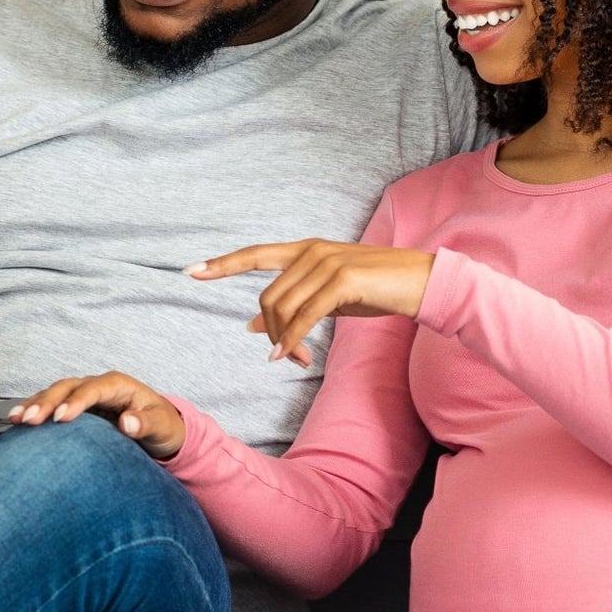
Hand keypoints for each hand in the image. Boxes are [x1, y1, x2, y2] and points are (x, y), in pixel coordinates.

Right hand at [10, 372, 186, 459]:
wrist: (159, 429)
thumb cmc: (162, 425)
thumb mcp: (161, 426)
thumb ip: (146, 424)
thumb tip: (128, 423)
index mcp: (118, 385)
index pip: (94, 389)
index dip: (76, 402)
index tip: (61, 419)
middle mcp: (98, 386)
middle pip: (68, 387)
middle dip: (47, 401)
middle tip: (30, 420)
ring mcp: (85, 395)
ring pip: (55, 393)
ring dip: (35, 404)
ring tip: (16, 419)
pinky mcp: (76, 408)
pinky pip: (52, 405)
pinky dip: (34, 410)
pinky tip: (16, 421)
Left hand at [187, 240, 434, 364]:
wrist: (421, 283)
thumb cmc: (375, 290)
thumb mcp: (327, 300)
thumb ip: (292, 306)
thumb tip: (251, 325)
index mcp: (305, 250)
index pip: (255, 255)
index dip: (222, 264)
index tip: (190, 271)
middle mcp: (311, 251)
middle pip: (267, 297)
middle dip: (271, 332)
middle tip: (285, 359)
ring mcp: (326, 262)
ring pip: (283, 309)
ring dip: (284, 341)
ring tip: (296, 361)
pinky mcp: (342, 280)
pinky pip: (305, 316)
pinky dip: (293, 340)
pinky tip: (293, 357)